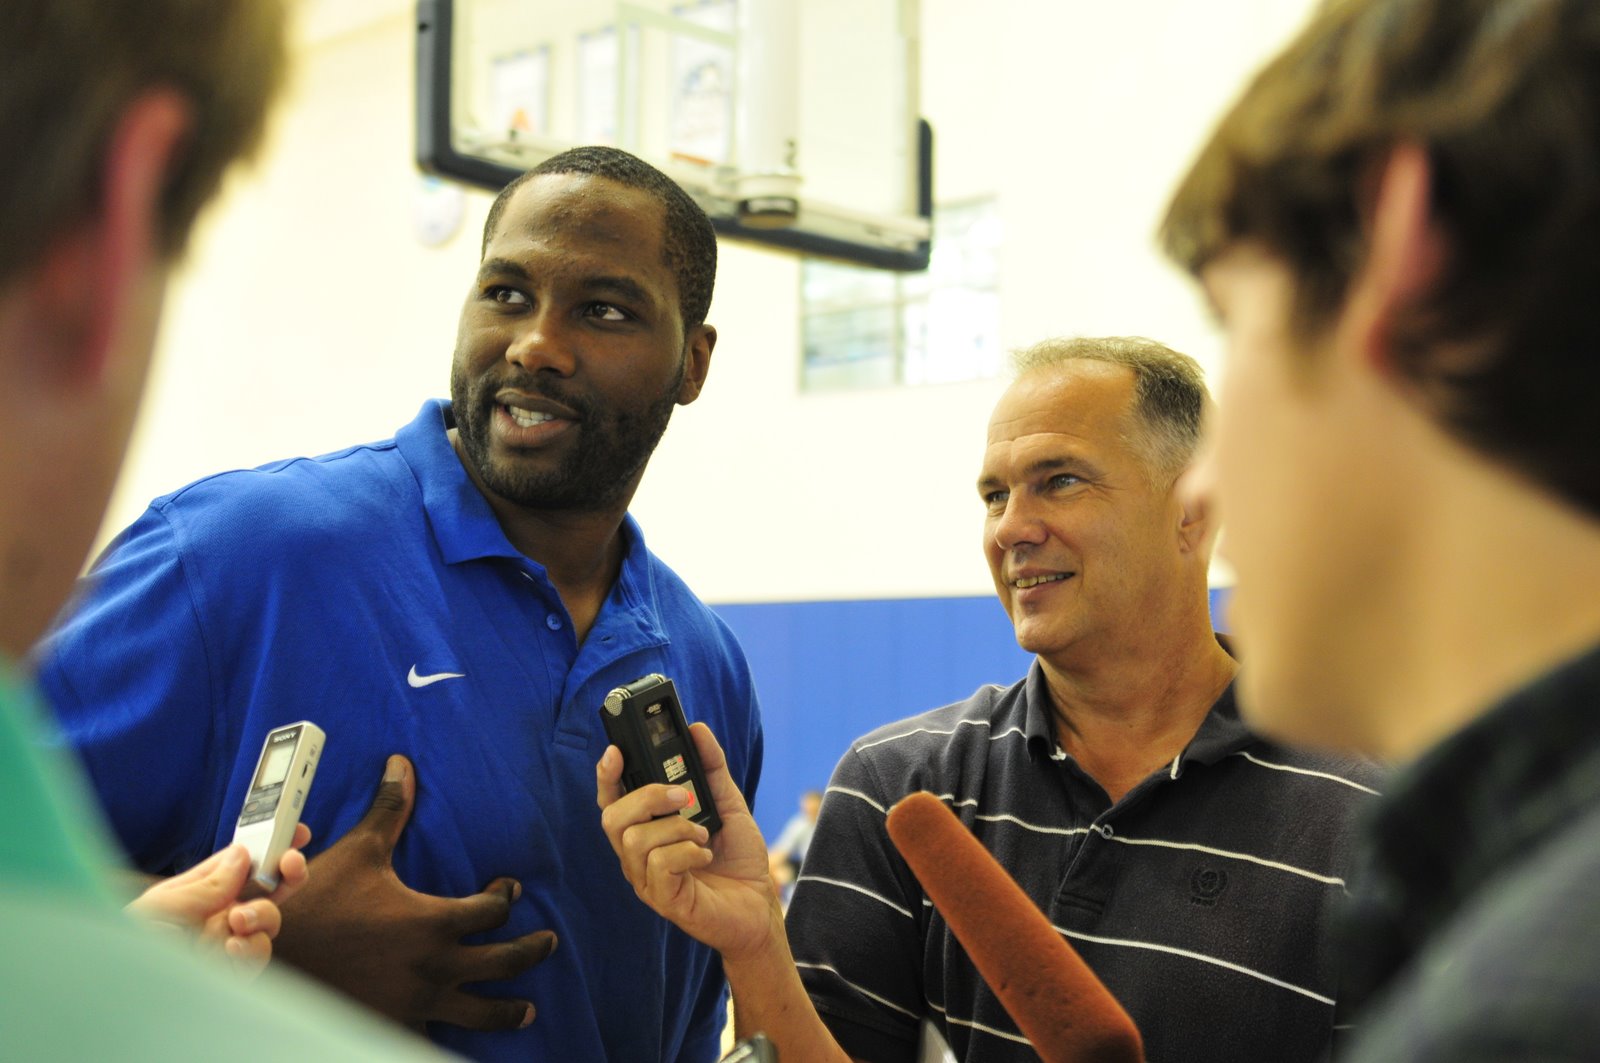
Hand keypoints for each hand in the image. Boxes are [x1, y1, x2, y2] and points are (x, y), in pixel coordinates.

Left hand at [125, 827, 309, 977]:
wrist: (117, 991)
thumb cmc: (124, 943)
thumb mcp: (161, 905)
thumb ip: (207, 884)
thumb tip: (242, 855)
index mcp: (202, 889)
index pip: (242, 860)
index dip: (269, 843)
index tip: (292, 828)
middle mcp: (220, 913)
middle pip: (268, 887)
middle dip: (286, 872)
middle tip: (291, 862)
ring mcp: (229, 941)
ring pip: (270, 919)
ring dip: (262, 914)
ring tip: (238, 920)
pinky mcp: (233, 970)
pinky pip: (259, 954)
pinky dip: (251, 947)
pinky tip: (231, 946)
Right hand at [272, 754, 557, 1031]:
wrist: (266, 955)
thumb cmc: (316, 901)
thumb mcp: (359, 851)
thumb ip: (390, 809)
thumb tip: (403, 764)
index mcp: (433, 922)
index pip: (492, 912)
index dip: (505, 898)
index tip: (509, 890)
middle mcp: (435, 967)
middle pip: (504, 962)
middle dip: (531, 952)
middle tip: (548, 943)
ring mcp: (417, 1002)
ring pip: (481, 1012)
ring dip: (509, 1010)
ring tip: (528, 1010)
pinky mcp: (394, 1025)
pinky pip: (437, 1035)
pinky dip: (455, 1033)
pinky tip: (463, 1032)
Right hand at [597, 723, 781, 962]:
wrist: (761, 903)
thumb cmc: (738, 858)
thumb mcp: (729, 803)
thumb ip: (712, 767)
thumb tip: (697, 729)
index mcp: (647, 829)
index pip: (612, 801)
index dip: (606, 776)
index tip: (615, 751)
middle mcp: (638, 855)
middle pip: (612, 817)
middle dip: (646, 797)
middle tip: (682, 796)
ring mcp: (646, 880)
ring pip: (634, 840)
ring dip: (676, 828)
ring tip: (702, 834)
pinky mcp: (663, 900)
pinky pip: (659, 865)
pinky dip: (687, 851)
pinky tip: (705, 855)